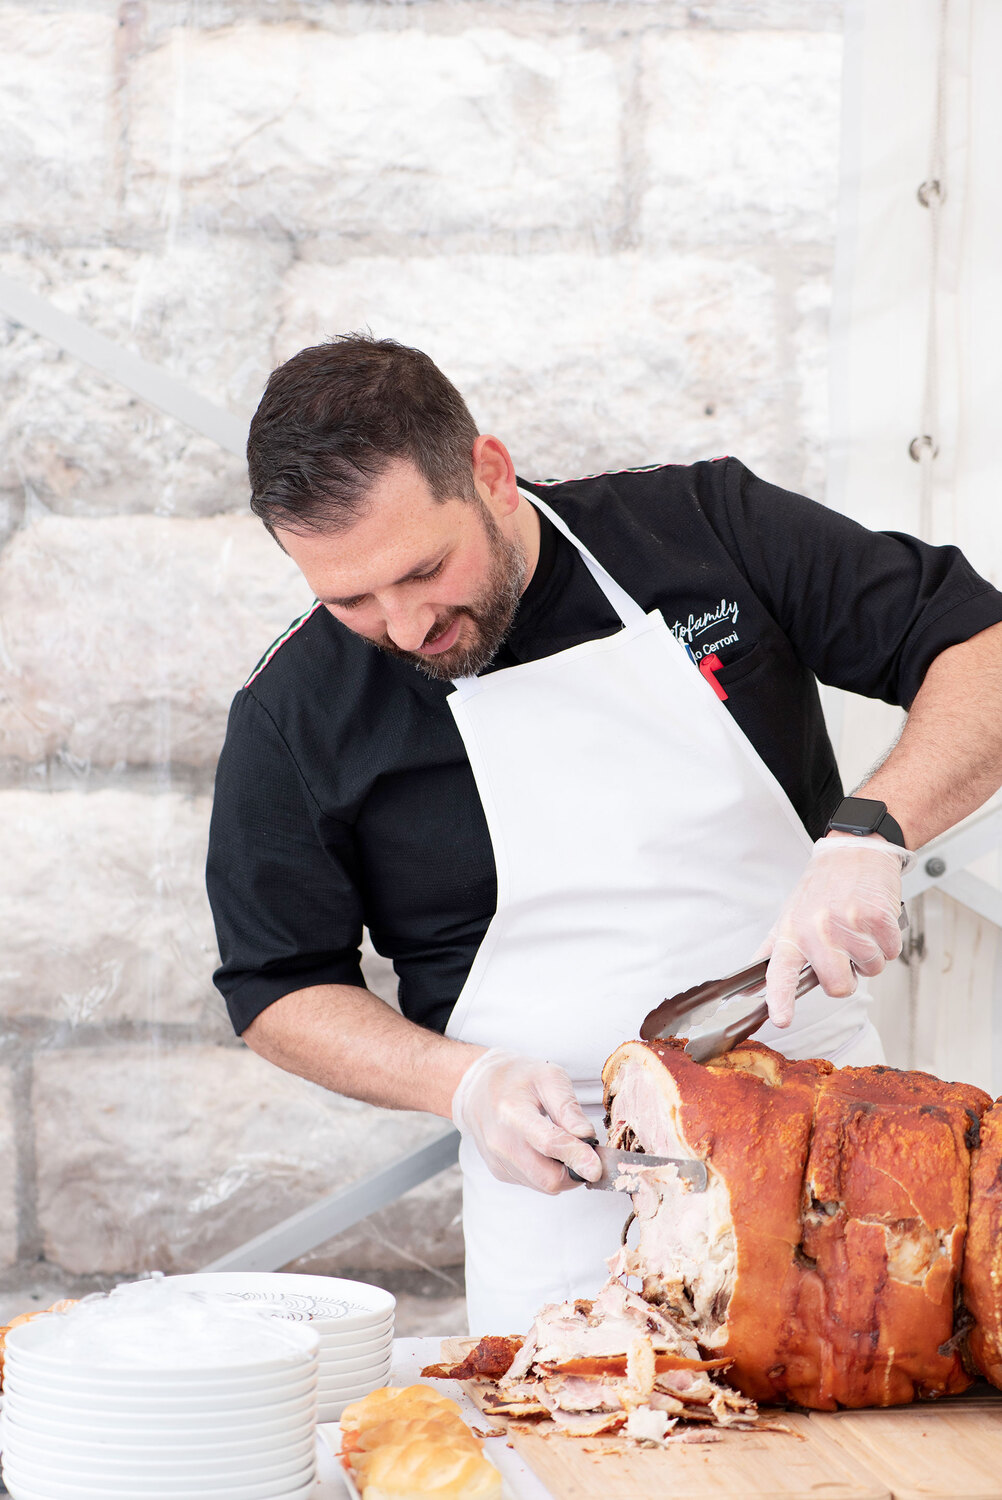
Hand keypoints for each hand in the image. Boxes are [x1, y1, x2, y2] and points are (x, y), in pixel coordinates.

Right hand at [450, 1049, 601, 1193]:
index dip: (577, 1157)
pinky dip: (547, 1171)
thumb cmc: (517, 1079)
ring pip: (544, 1185)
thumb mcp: (548, 1076)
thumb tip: (587, 1136)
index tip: (598, 1168)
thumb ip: (568, 1107)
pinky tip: (544, 1149)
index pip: (548, 1143)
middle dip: (575, 1171)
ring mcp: (498, 1161)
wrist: (478, 1089)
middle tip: (586, 1150)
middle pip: (548, 1177)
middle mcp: (501, 1143)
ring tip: (562, 1143)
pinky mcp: (500, 1172)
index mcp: (513, 1112)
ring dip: (562, 1172)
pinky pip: (534, 1182)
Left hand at [760, 835, 908, 1027]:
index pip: (780, 972)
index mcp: (792, 932)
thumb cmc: (823, 887)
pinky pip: (891, 952)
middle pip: (838, 987)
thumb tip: (751, 988)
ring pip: (871, 970)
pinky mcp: (877, 919)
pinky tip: (874, 920)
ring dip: (870, 954)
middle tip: (844, 952)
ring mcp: (849, 924)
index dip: (780, 999)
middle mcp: (817, 930)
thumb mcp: (789, 916)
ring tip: (858, 926)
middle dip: (847, 978)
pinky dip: (888, 941)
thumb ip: (772, 953)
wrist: (855, 851)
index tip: (782, 1019)